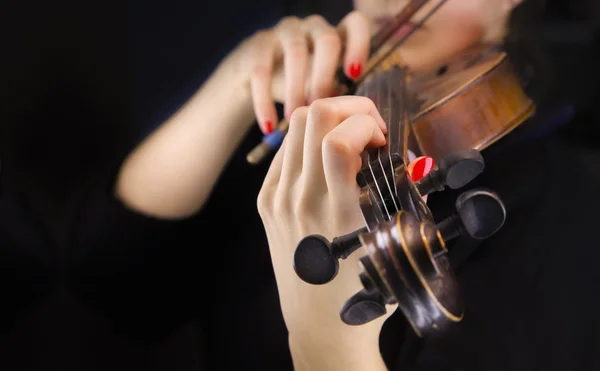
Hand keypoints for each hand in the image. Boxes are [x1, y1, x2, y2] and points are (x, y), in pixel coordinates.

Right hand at [229, 12, 370, 134]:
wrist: (253, 78)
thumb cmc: (300, 85)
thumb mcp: (322, 88)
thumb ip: (338, 98)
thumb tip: (354, 124)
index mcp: (336, 35)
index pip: (356, 23)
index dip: (359, 45)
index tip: (354, 75)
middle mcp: (313, 27)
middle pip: (327, 40)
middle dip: (326, 77)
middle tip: (319, 109)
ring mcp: (286, 31)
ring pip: (296, 52)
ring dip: (296, 90)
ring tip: (294, 118)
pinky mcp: (259, 43)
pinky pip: (262, 71)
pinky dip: (265, 102)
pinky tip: (269, 126)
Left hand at [257, 96, 392, 368]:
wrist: (321, 328)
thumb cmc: (365, 291)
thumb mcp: (393, 243)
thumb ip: (401, 193)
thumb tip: (404, 153)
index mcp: (337, 214)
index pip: (338, 140)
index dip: (367, 123)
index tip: (384, 139)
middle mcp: (300, 200)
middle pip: (312, 116)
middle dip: (349, 107)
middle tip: (370, 129)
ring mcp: (277, 199)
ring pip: (296, 127)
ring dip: (329, 120)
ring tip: (350, 141)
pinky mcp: (266, 202)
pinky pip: (285, 151)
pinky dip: (308, 140)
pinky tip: (326, 158)